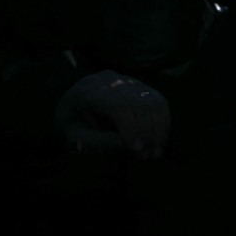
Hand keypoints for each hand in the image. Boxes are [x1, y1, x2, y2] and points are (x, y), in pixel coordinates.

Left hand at [55, 70, 170, 159]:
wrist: (73, 106)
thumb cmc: (73, 124)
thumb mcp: (75, 137)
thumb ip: (97, 141)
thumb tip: (127, 145)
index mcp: (88, 90)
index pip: (118, 105)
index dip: (131, 126)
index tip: (136, 149)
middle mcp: (110, 80)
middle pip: (139, 102)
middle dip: (147, 131)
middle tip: (147, 156)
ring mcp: (127, 80)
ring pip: (153, 101)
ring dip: (159, 128)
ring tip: (155, 152)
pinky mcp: (140, 85)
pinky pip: (159, 101)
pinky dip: (163, 122)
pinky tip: (159, 140)